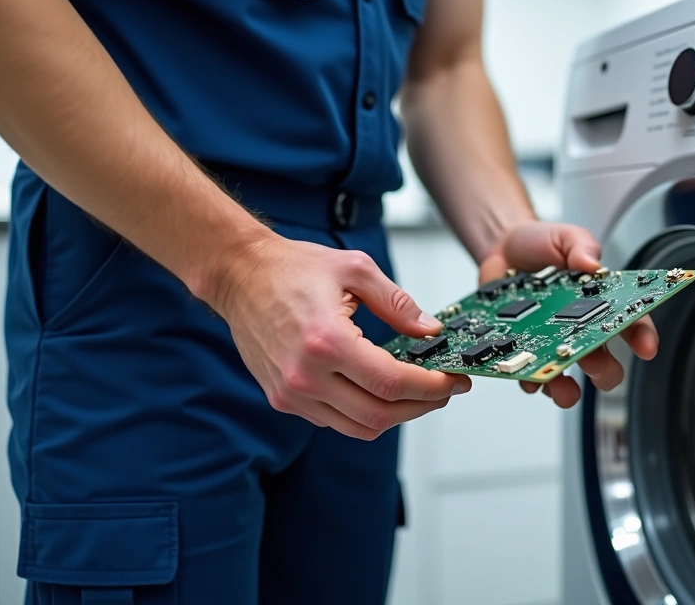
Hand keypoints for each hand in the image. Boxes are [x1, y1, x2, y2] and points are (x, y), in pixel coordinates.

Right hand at [215, 237, 471, 439]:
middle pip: (380, 414)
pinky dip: (365, 413)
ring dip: (396, 415)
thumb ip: (398, 303)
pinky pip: (335, 421)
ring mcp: (292, 393)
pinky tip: (381, 390)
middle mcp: (306, 375)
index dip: (431, 387)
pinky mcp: (284, 399)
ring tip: (419, 393)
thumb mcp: (355, 269)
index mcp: (326, 341)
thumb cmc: (290, 269)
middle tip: (445, 390)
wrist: (240, 276)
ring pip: (359, 426)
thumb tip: (430, 331)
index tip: (454, 381)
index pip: (392, 382)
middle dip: (422, 406)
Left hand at [479, 221, 657, 408]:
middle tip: (597, 368)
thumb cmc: (540, 244)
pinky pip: (529, 374)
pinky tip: (527, 374)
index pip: (631, 321)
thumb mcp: (565, 237)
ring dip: (566, 388)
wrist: (502, 248)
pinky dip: (529, 379)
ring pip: (566, 376)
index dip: (643, 336)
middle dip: (604, 371)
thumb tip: (590, 263)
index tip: (646, 348)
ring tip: (560, 387)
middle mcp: (580, 327)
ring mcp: (552, 340)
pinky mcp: (525, 347)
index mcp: (600, 300)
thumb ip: (580, 246)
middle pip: (602, 361)